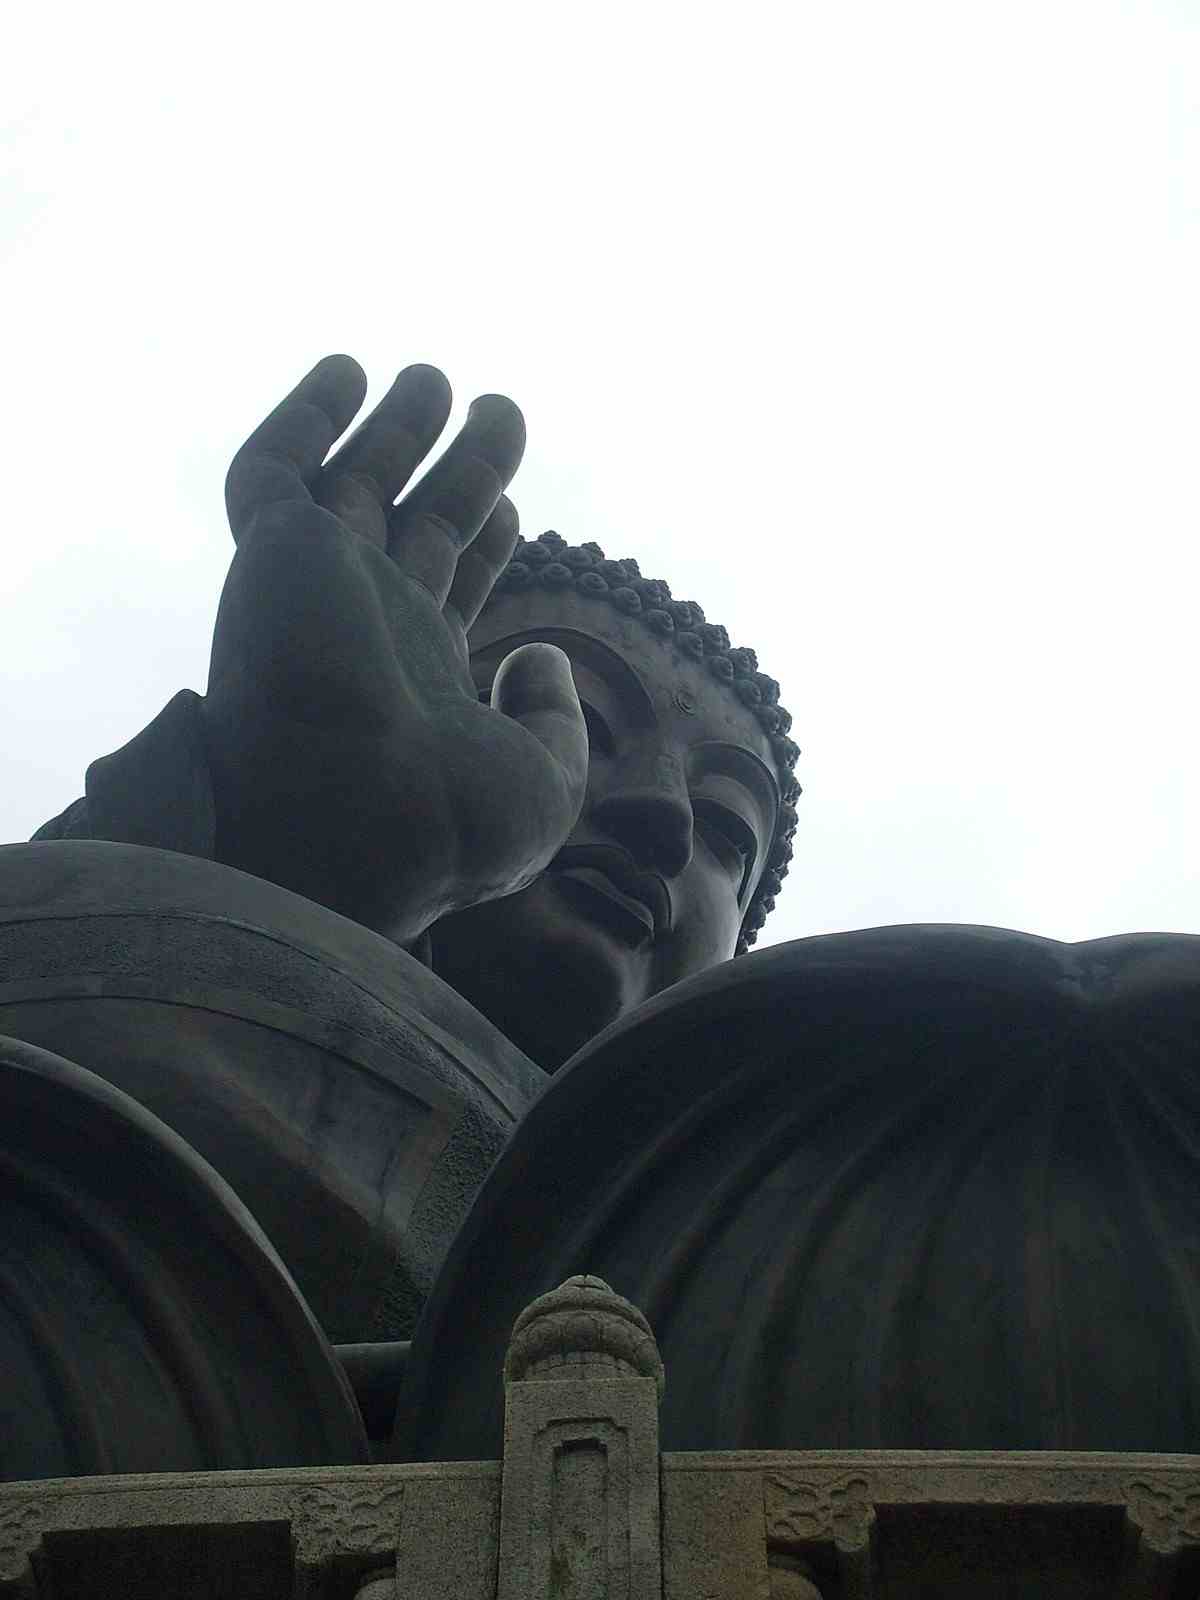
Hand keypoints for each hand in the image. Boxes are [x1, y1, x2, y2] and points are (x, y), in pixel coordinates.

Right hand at [202, 356, 587, 942]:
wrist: (351, 826)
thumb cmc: (448, 825)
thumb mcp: (543, 780)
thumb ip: (552, 716)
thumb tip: (542, 656)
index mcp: (422, 675)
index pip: (452, 587)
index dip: (483, 541)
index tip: (511, 506)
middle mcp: (367, 625)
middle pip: (417, 523)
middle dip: (460, 468)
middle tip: (500, 410)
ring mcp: (317, 587)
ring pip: (351, 484)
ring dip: (395, 428)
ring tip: (437, 376)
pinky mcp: (273, 555)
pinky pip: (272, 471)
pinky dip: (303, 418)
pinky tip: (348, 371)